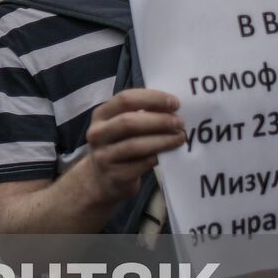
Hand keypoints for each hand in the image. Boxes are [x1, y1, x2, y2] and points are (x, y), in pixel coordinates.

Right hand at [83, 89, 184, 204]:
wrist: (103, 179)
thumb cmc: (120, 145)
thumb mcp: (121, 125)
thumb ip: (141, 114)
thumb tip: (172, 107)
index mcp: (100, 115)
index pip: (125, 99)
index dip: (152, 99)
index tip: (175, 103)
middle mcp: (97, 134)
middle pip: (128, 122)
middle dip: (159, 120)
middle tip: (180, 122)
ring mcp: (103, 156)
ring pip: (135, 145)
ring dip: (162, 140)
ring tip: (179, 138)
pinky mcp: (114, 176)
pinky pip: (140, 165)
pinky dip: (157, 158)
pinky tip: (168, 154)